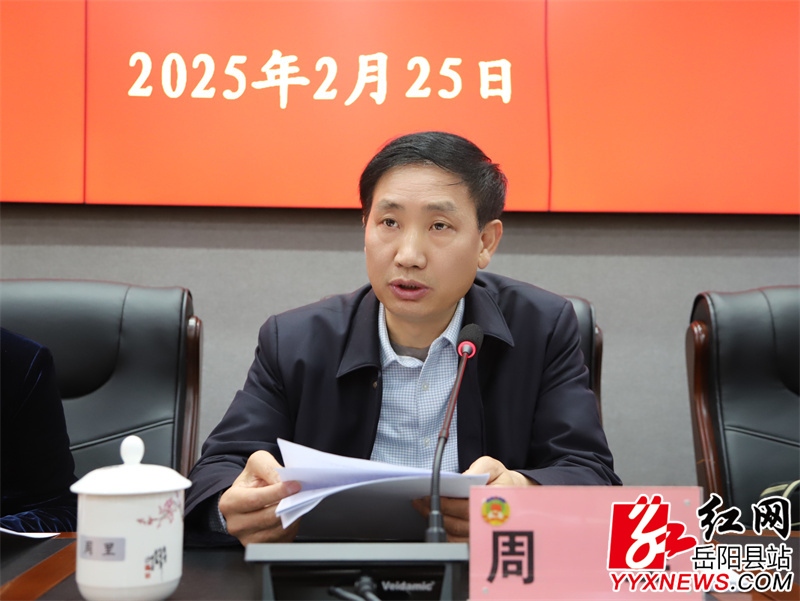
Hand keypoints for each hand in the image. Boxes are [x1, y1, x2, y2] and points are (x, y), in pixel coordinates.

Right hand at [219, 450, 301, 544]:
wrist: (249, 497)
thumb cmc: (252, 481)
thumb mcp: (257, 464)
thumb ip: (269, 468)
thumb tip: (284, 481)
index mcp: (230, 502)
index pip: (255, 499)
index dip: (277, 492)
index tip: (295, 485)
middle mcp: (236, 524)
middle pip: (268, 516)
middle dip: (288, 504)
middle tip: (303, 492)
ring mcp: (248, 538)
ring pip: (278, 528)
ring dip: (292, 514)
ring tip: (299, 500)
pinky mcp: (263, 546)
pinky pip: (283, 537)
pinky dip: (292, 524)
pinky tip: (294, 511)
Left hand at [413, 456, 535, 542]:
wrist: (513, 496)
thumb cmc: (500, 481)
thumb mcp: (492, 467)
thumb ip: (479, 469)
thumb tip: (462, 478)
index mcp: (493, 504)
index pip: (465, 507)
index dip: (444, 503)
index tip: (428, 496)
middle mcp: (488, 523)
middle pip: (455, 522)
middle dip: (434, 511)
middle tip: (420, 501)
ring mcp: (482, 535)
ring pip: (453, 534)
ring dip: (435, 522)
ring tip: (422, 508)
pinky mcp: (476, 542)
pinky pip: (456, 542)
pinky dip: (443, 533)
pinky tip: (434, 521)